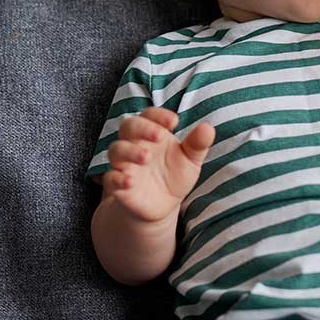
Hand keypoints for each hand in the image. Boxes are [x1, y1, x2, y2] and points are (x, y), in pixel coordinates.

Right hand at [103, 107, 215, 223]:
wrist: (163, 204)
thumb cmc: (175, 175)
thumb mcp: (190, 160)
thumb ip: (197, 144)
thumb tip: (208, 128)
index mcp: (152, 132)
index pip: (149, 115)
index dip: (159, 115)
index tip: (174, 121)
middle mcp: (134, 144)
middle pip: (128, 126)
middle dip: (142, 128)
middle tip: (159, 136)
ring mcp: (124, 164)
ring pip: (116, 150)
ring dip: (129, 151)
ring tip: (146, 157)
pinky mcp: (118, 185)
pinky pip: (110, 178)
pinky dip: (117, 178)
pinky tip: (129, 181)